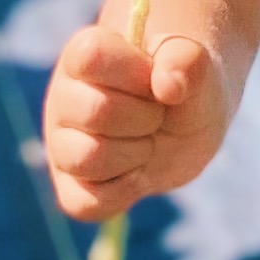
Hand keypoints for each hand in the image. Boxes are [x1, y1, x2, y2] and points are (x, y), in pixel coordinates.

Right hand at [43, 21, 228, 222]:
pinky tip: (138, 173)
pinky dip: (123, 193)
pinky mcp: (71, 188)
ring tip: (147, 142)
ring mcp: (62, 145)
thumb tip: (168, 85)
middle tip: (158, 114)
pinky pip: (83, 203)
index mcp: (84, 56)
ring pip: (87, 157)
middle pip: (96, 112)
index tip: (158, 79)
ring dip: (135, 154)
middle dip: (146, 117)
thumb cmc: (185, 87)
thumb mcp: (198, 68)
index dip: (137, 73)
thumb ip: (187, 61)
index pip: (92, 56)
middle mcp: (63, 98)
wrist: (190, 123)